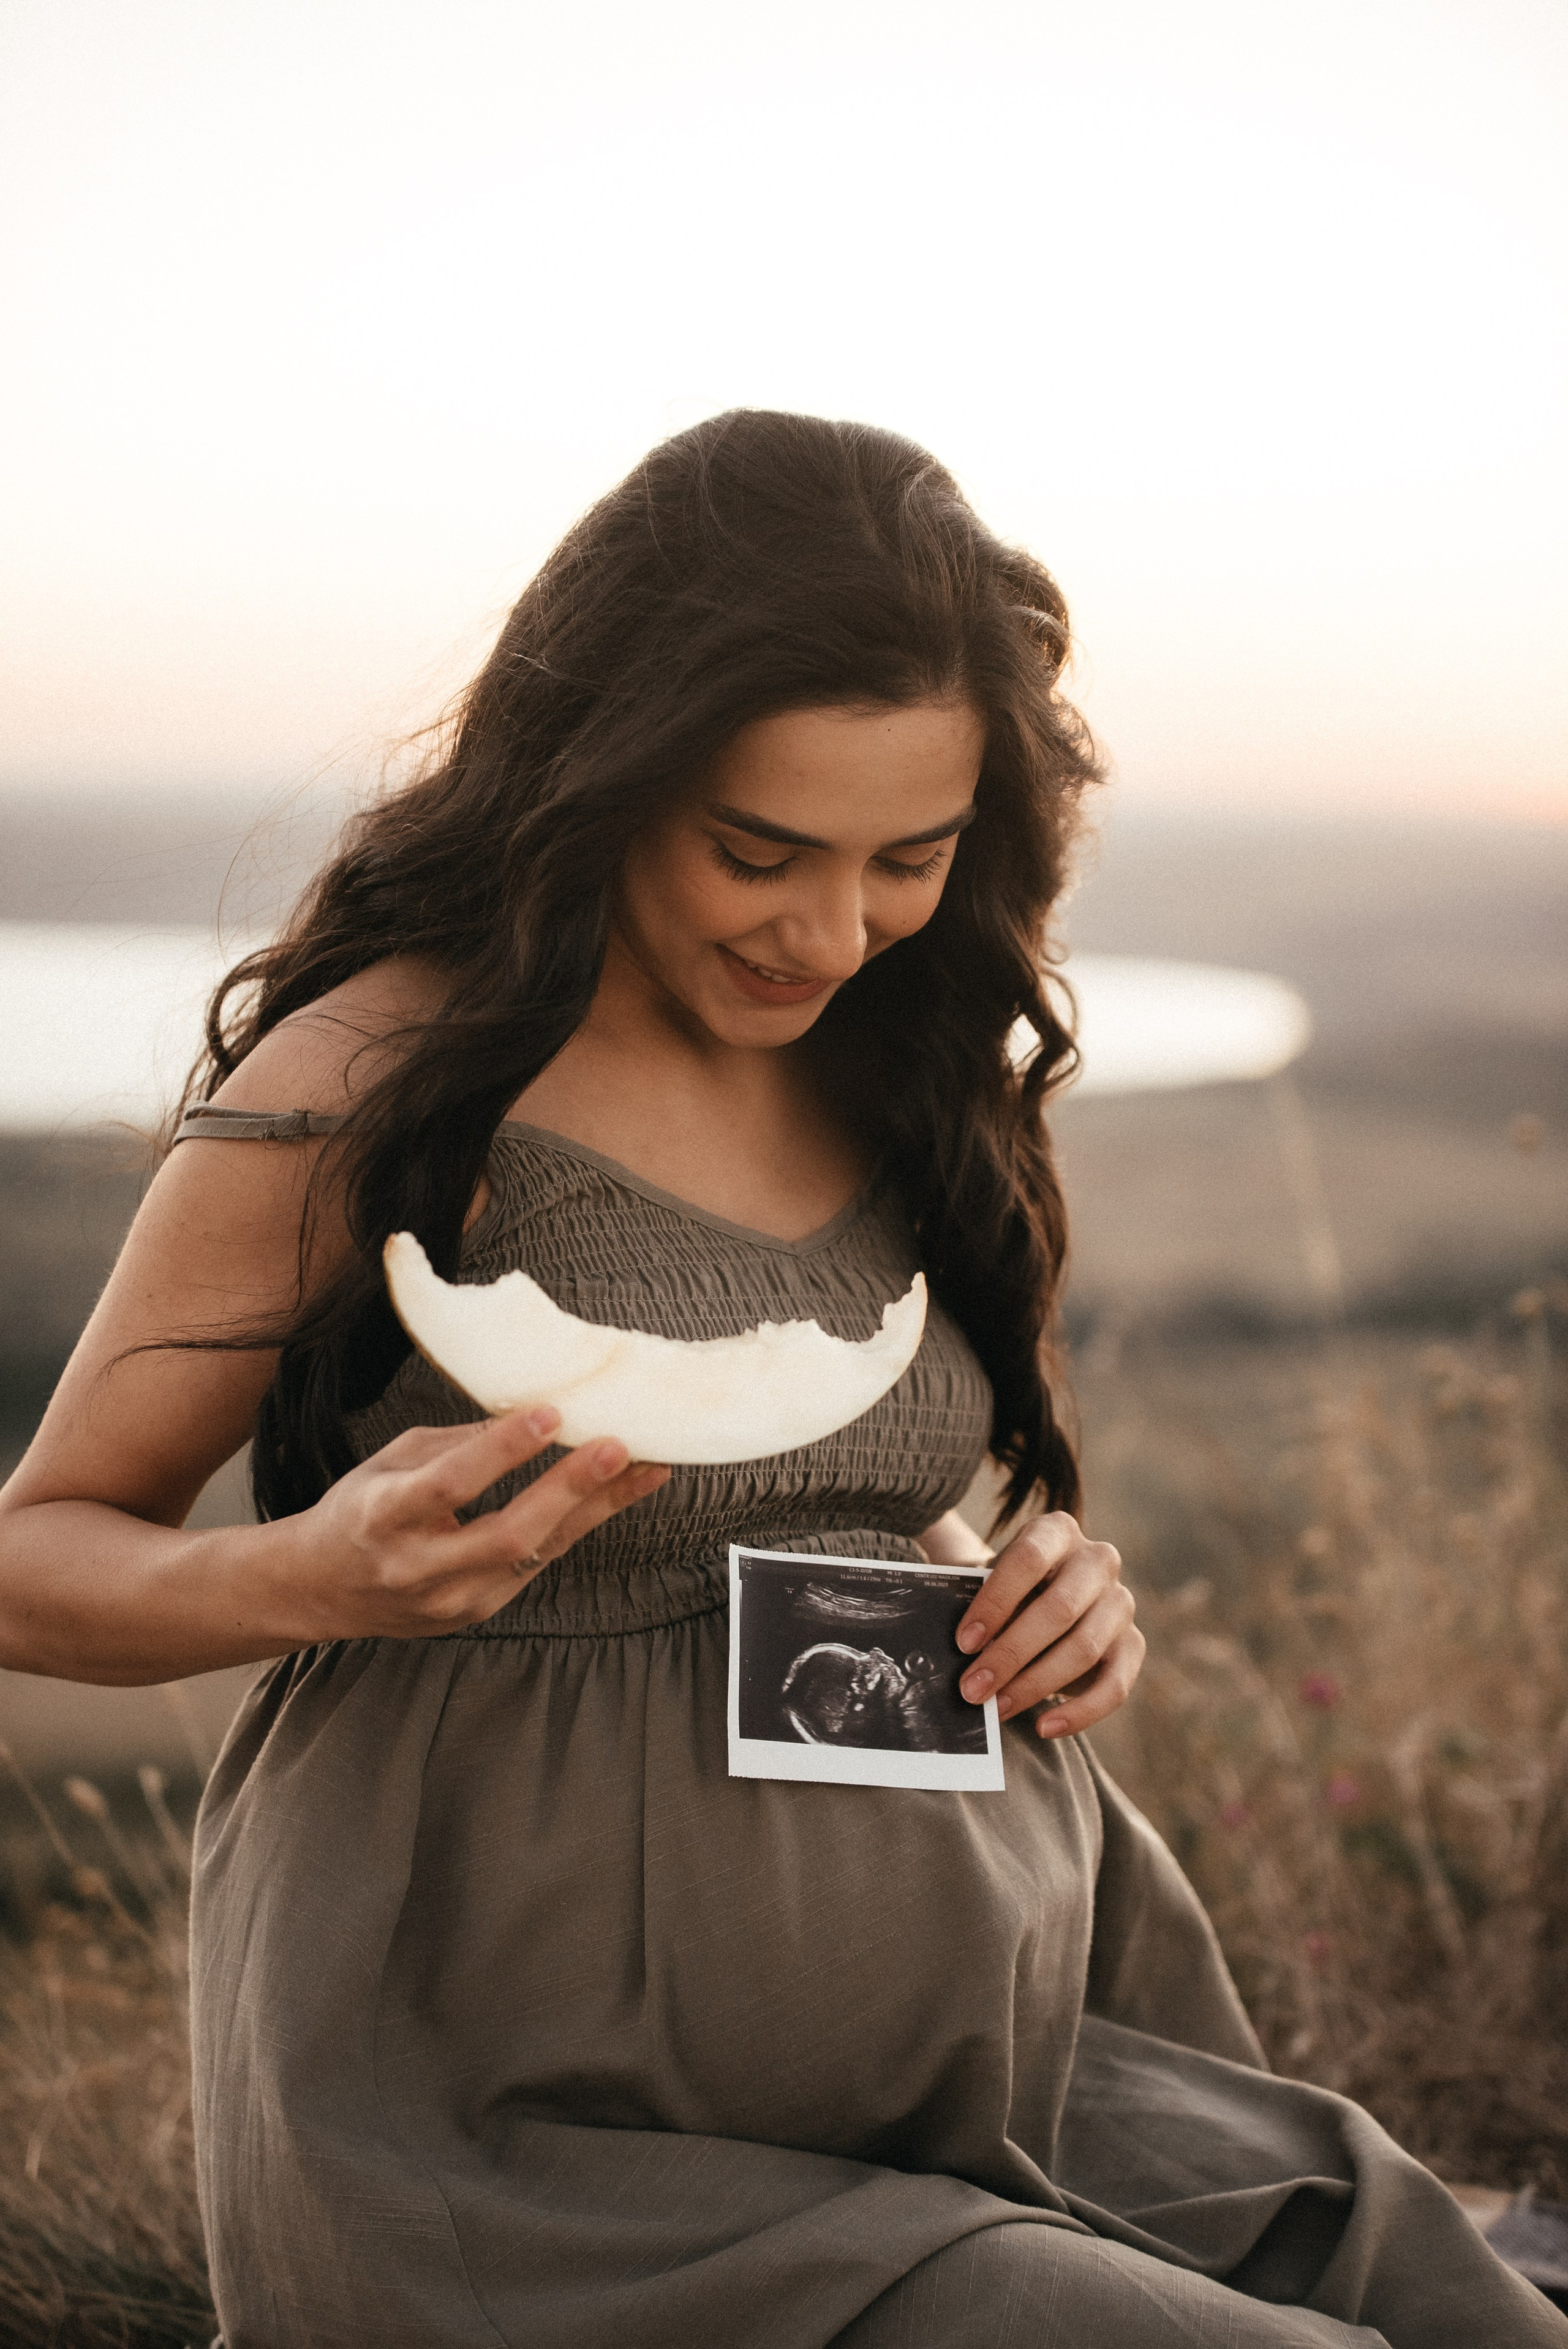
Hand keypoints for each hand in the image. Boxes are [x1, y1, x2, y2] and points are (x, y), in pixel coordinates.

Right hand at [286, 1407, 668, 1641]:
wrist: (324, 1589)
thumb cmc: (362, 1510)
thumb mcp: (394, 1460)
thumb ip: (459, 1444)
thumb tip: (531, 1415)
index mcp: (385, 1517)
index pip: (449, 1485)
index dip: (501, 1452)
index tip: (549, 1414)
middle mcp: (419, 1567)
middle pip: (506, 1534)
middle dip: (568, 1489)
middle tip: (618, 1446)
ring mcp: (450, 1601)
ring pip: (535, 1555)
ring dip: (595, 1510)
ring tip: (645, 1470)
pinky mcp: (476, 1615)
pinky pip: (536, 1567)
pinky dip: (574, 1528)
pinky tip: (610, 1497)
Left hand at [953, 1511, 1141, 1738]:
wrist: (1044, 1598)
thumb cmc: (1008, 1590)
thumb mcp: (991, 1582)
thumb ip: (976, 1603)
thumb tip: (957, 1652)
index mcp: (1057, 1531)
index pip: (1028, 1559)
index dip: (996, 1601)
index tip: (964, 1642)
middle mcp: (1097, 1560)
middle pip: (1059, 1609)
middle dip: (1011, 1654)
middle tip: (972, 1689)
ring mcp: (1121, 1602)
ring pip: (1083, 1649)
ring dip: (1035, 1685)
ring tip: (997, 1709)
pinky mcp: (1134, 1644)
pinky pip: (1115, 1686)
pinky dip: (1079, 1712)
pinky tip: (1043, 1727)